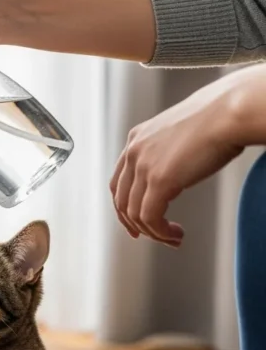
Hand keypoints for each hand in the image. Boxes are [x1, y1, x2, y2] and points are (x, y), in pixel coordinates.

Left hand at [110, 68, 257, 246]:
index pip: (119, 181)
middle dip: (135, 224)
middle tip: (155, 236)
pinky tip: (176, 233)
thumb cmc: (219, 118)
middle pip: (121, 200)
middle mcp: (134, 151)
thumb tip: (175, 172)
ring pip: (134, 213)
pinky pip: (149, 217)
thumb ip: (168, 151)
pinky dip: (160, 232)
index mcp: (137, 138)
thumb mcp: (181, 134)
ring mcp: (143, 166)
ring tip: (173, 238)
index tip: (136, 223)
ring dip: (153, 232)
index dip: (124, 207)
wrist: (231, 111)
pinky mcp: (159, 180)